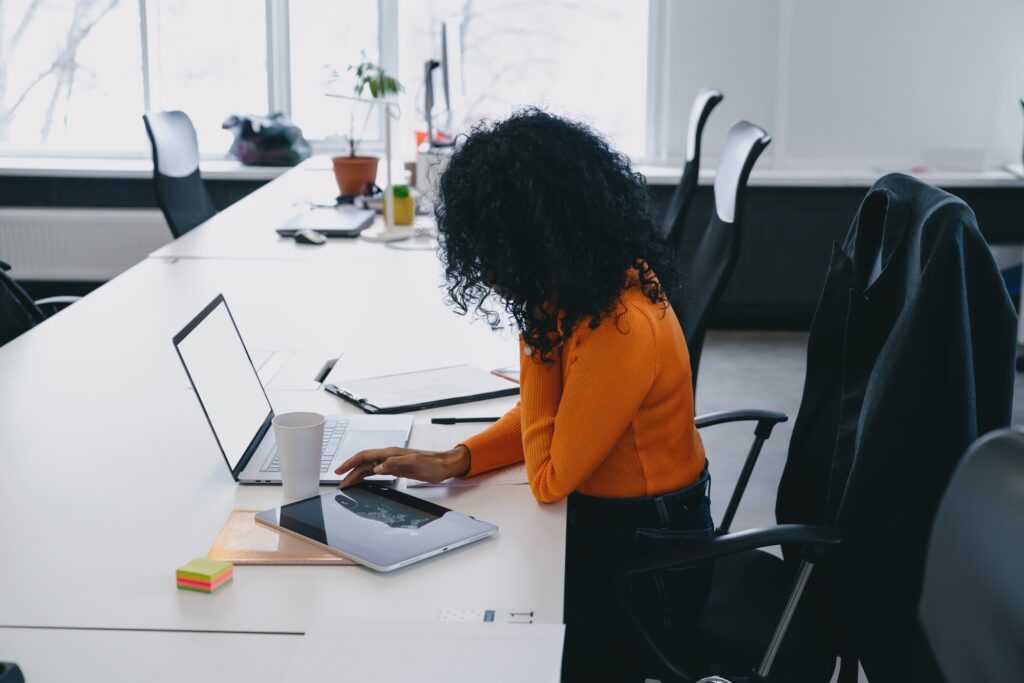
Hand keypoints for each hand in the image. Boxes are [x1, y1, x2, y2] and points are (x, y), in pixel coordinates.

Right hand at [334, 445, 471, 488]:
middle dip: (350, 472)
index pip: (365, 456)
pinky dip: (368, 476)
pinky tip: (364, 482)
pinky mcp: (397, 469)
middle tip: (341, 484)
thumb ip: (395, 464)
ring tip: (348, 485)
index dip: (350, 463)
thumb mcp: (414, 463)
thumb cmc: (432, 463)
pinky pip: (378, 472)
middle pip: (364, 463)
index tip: (339, 471)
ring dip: (358, 475)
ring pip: (369, 468)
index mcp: (390, 453)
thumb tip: (377, 468)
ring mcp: (393, 462)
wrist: (445, 465)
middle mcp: (389, 456)